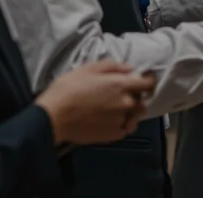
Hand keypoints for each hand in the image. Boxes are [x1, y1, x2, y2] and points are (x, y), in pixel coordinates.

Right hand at [35, 61, 156, 144]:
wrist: (53, 117)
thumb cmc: (68, 89)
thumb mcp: (88, 69)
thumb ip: (112, 66)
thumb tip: (129, 68)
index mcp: (121, 85)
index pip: (147, 84)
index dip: (148, 81)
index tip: (145, 80)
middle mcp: (126, 103)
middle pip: (141, 101)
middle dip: (136, 97)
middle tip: (122, 95)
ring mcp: (120, 121)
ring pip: (135, 116)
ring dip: (131, 112)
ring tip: (116, 109)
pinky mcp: (112, 135)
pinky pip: (125, 129)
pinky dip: (122, 125)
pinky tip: (110, 121)